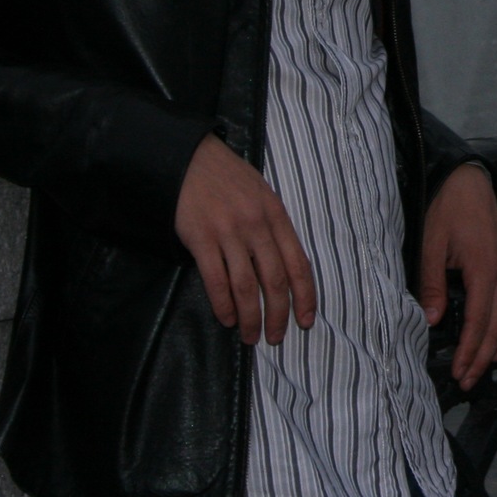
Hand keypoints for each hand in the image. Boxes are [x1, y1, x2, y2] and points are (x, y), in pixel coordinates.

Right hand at [175, 135, 315, 346]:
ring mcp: (229, 232)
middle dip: (278, 315)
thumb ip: (274, 227)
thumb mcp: (262, 194)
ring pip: (246, 286)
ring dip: (250, 317)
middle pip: (274, 281)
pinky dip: (223, 304)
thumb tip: (284, 266)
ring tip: (251, 336)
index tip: (306, 320)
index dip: (305, 296)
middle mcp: (257, 225)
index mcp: (276, 215)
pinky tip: (227, 318)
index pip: (299, 263)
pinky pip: (216, 280)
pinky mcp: (201, 238)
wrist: (190, 158)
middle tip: (275, 338)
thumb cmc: (228, 178)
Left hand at [419, 164, 496, 389]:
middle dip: (482, 357)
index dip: (469, 350)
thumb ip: (431, 283)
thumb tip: (432, 321)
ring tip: (479, 368)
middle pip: (496, 325)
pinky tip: (489, 337)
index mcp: (483, 269)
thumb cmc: (445, 206)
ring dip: (492, 345)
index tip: (458, 373)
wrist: (465, 177)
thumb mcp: (430, 243)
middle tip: (468, 382)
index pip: (479, 321)